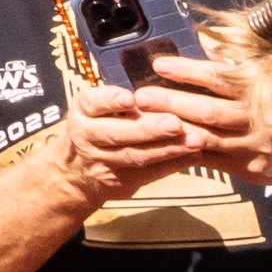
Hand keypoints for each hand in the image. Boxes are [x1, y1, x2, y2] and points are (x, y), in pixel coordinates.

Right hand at [49, 73, 196, 208]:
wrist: (76, 171)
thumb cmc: (95, 126)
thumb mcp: (95, 108)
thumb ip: (118, 100)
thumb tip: (159, 89)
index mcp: (81, 111)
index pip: (92, 103)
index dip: (110, 100)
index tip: (130, 98)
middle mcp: (86, 136)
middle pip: (116, 134)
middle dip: (147, 129)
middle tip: (175, 123)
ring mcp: (102, 162)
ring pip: (136, 156)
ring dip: (168, 149)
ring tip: (195, 140)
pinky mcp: (120, 182)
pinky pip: (149, 174)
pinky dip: (173, 164)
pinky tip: (194, 155)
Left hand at [140, 50, 271, 192]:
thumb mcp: (265, 83)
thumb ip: (234, 67)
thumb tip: (203, 42)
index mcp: (260, 91)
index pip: (220, 78)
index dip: (188, 71)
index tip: (159, 65)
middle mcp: (257, 118)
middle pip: (208, 110)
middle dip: (172, 102)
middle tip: (141, 95)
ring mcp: (252, 146)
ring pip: (205, 137)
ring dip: (171, 128)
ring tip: (143, 119)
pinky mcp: (246, 167)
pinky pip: (208, 159)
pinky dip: (182, 150)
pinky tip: (160, 143)